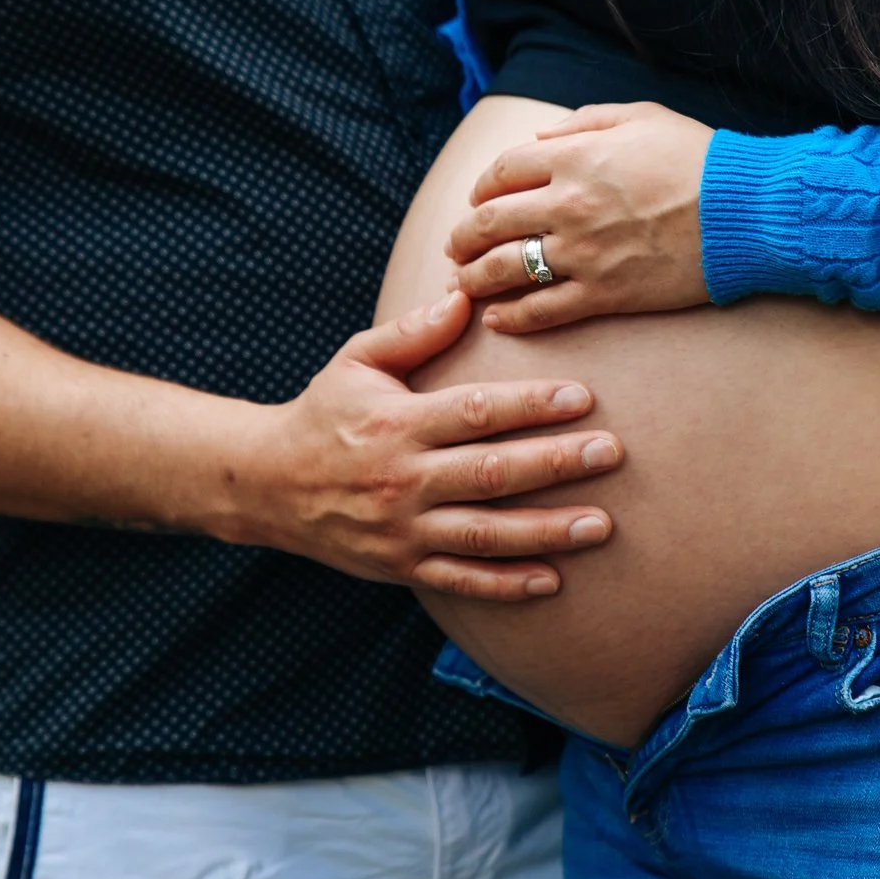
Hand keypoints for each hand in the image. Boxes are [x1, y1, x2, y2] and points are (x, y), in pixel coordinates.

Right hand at [239, 291, 624, 600]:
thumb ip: (412, 332)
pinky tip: (552, 580)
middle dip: (555, 464)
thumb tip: (465, 293)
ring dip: (546, 531)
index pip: (473, 413)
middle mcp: (401, 480)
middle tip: (611, 453)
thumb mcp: (356, 362)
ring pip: (484, 534)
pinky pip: (460, 580)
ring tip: (601, 524)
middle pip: (490, 474)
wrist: (267, 486)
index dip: (529, 405)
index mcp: (396, 425)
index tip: (581, 397)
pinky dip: (505, 584)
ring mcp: (402, 530)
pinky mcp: (401, 567)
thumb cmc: (325, 413)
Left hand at [446, 102, 714, 332]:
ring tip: (464, 283)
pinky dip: (513, 318)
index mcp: (574, 156)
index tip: (478, 200)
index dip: (482, 188)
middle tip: (457, 246)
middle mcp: (569, 205)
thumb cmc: (699, 158)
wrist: (748, 212)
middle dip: (464, 236)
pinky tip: (497, 320)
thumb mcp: (641, 116)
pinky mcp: (605, 294)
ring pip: (506, 269)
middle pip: (489, 222)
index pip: (501, 172)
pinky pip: (543, 311)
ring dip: (474, 277)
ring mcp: (584, 253)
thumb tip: (538, 139)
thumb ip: (583, 122)